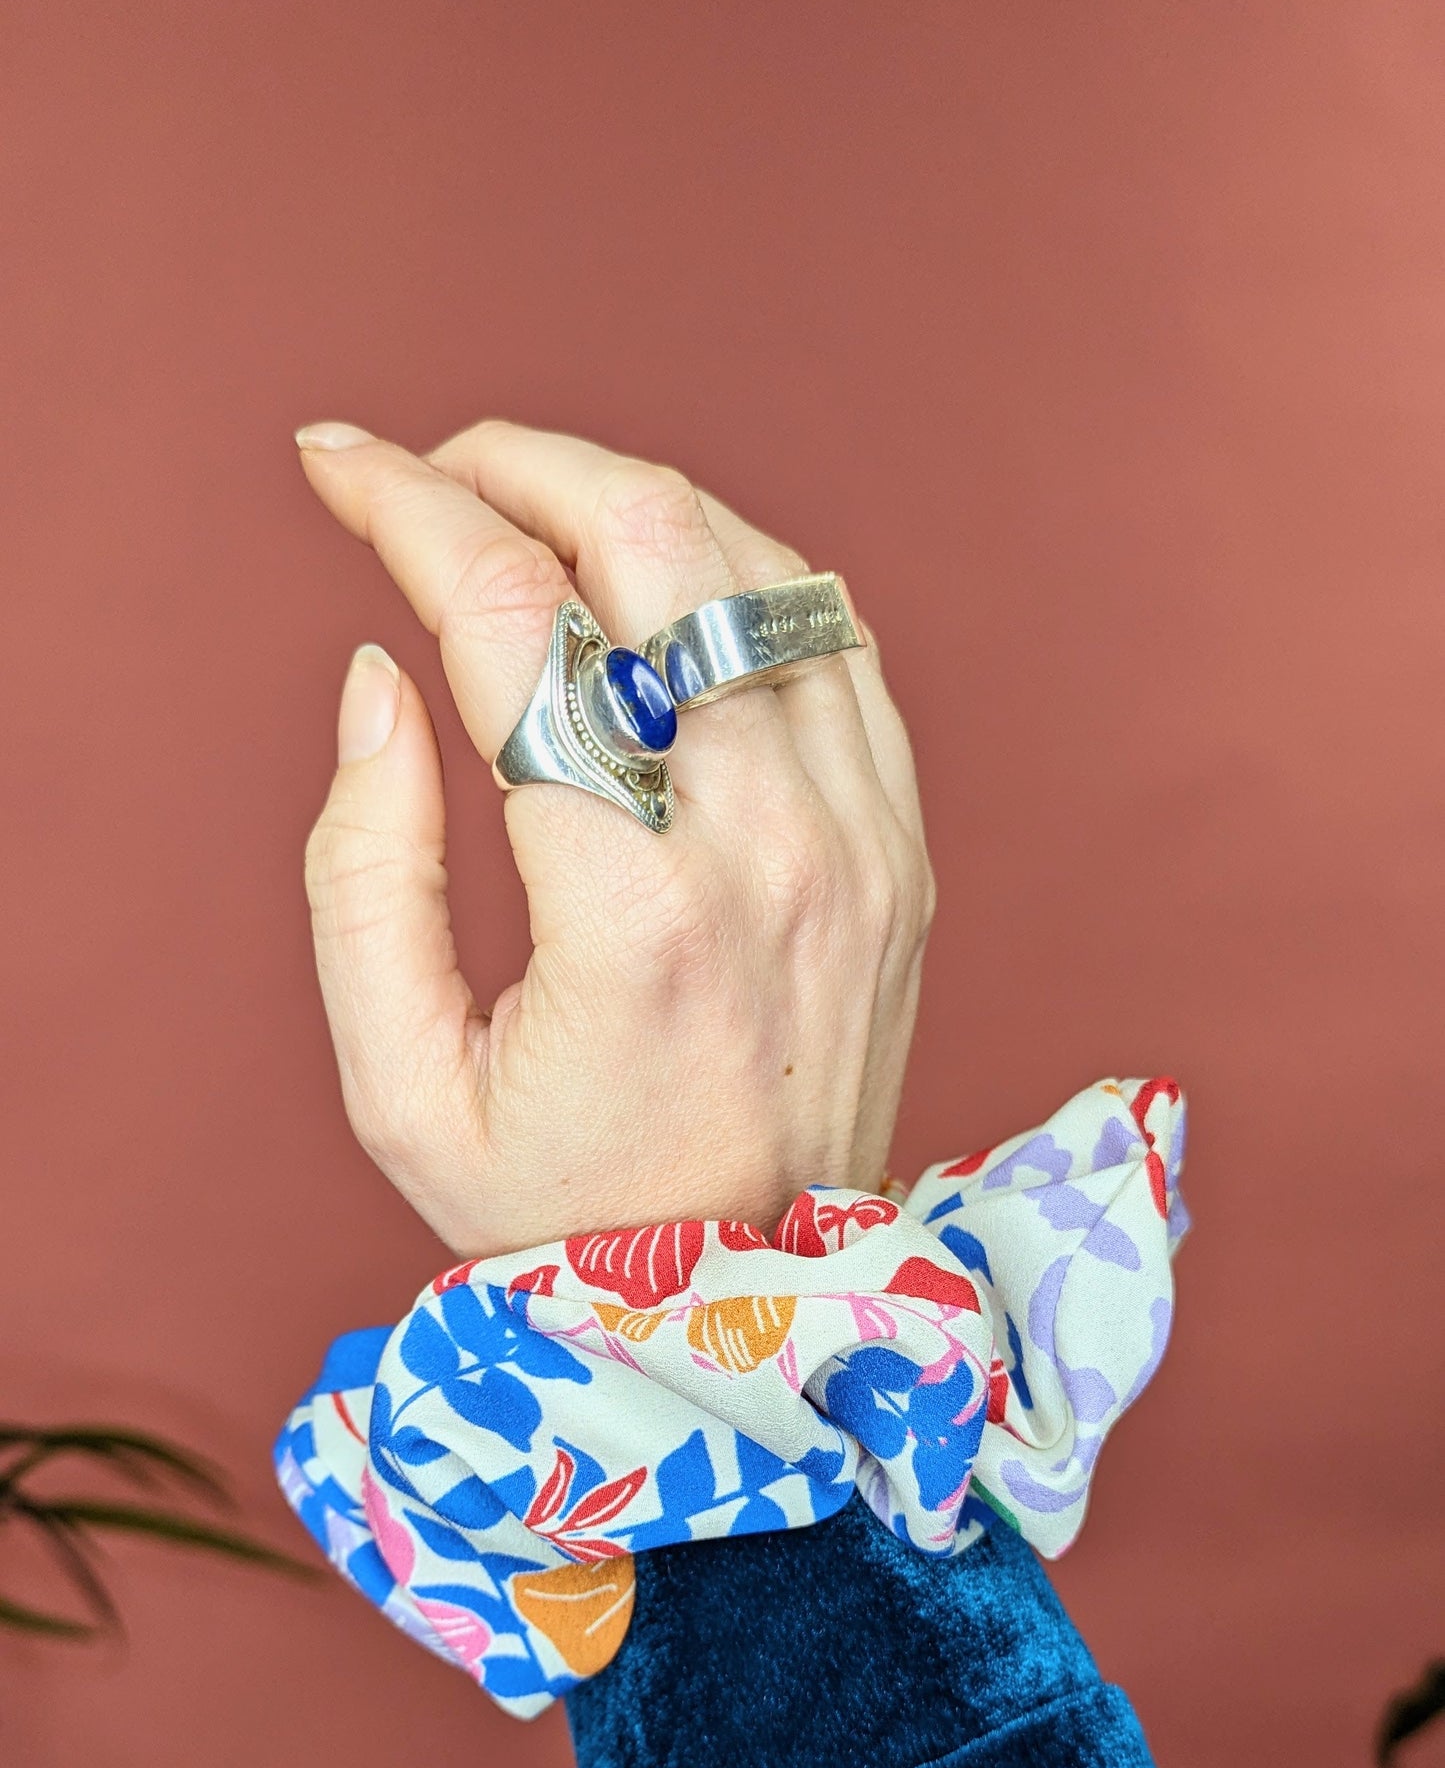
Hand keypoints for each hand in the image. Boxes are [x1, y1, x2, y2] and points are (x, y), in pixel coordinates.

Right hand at [297, 418, 933, 1255]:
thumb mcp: (401, 1086)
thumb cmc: (560, 1208)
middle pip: (655, 544)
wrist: (747, 1304)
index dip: (406, 507)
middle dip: (521, 464)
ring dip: (633, 508)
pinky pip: (836, 644)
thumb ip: (364, 874)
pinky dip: (742, 583)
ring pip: (758, 570)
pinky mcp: (906, 852)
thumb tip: (381, 680)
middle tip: (438, 476)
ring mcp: (863, 843)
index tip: (337, 466)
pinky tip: (664, 596)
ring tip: (535, 526)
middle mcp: (771, 851)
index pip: (515, 621)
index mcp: (634, 912)